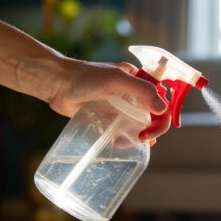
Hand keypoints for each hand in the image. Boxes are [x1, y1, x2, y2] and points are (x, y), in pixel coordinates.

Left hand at [47, 58, 169, 144]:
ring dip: (139, 136)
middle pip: (154, 115)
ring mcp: (121, 106)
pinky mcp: (109, 116)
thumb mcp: (117, 80)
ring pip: (140, 125)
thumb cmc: (85, 77)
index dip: (162, 118)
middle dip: (152, 130)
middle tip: (142, 139)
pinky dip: (125, 138)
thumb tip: (163, 109)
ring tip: (130, 143)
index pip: (162, 101)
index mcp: (140, 81)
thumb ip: (142, 91)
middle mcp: (133, 94)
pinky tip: (119, 143)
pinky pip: (124, 129)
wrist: (57, 84)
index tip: (151, 130)